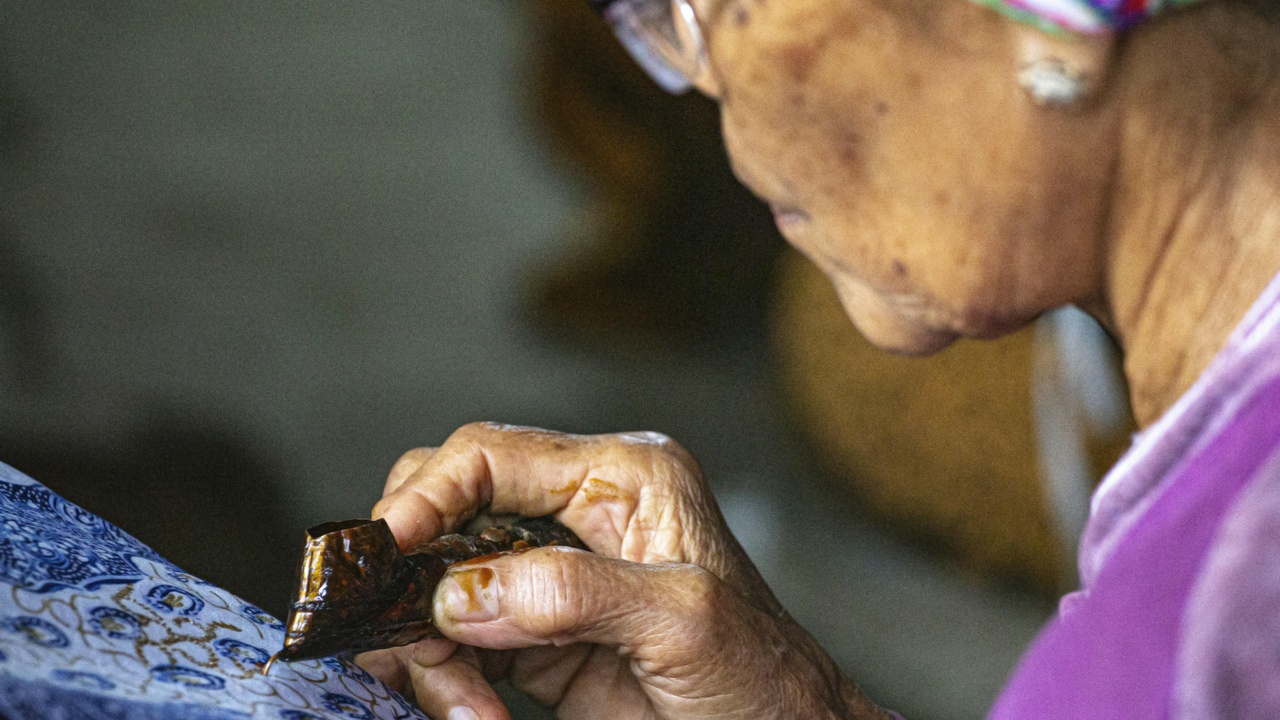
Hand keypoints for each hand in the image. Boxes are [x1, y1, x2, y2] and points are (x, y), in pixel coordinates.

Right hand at [359, 422, 889, 719]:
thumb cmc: (762, 676)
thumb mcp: (684, 623)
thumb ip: (575, 594)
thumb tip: (463, 591)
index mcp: (622, 477)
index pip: (494, 455)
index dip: (428, 494)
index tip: (385, 550)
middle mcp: (578, 513)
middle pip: (450, 508)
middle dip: (414, 572)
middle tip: (404, 635)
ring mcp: (551, 576)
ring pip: (439, 582)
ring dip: (427, 646)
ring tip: (463, 710)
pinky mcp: (533, 635)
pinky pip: (455, 642)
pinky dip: (446, 681)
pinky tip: (474, 717)